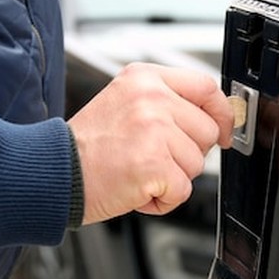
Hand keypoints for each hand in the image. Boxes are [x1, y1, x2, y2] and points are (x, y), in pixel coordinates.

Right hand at [68, 63, 233, 224]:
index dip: (221, 113)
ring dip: (172, 177)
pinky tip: (137, 188)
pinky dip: (163, 200)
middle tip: (151, 157)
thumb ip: (166, 102)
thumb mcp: (125, 102)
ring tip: (139, 170)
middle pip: (206, 130)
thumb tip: (214, 116)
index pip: (205, 87)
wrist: (55, 172)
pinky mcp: (154, 163)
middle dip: (186, 153)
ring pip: (196, 163)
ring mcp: (154, 129)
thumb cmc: (88, 146)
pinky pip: (183, 189)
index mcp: (144, 78)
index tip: (223, 130)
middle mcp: (151, 98)